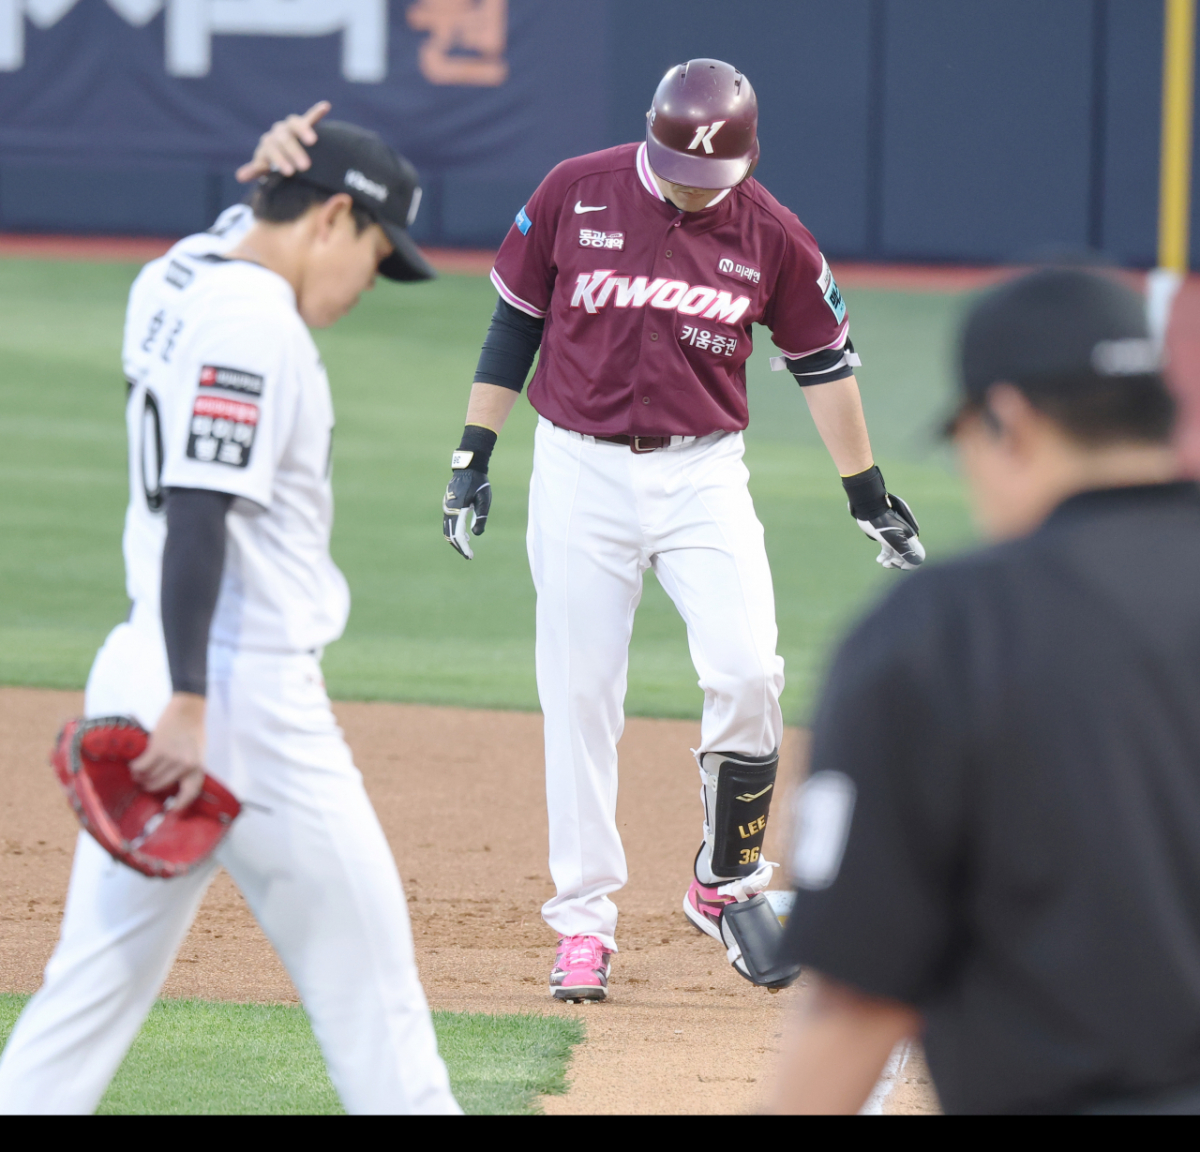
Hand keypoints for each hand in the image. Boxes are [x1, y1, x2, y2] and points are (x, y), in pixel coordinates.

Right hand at [130, 693, 206, 807]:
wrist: (188, 710)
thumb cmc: (192, 732)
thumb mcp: (197, 754)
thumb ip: (188, 769)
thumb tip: (173, 786)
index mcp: (198, 769)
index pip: (189, 794)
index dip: (179, 805)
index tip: (170, 812)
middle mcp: (186, 767)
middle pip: (160, 787)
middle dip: (149, 787)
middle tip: (144, 784)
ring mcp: (172, 759)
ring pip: (149, 777)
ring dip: (140, 777)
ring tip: (138, 774)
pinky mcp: (158, 749)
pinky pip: (141, 767)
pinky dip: (135, 768)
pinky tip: (135, 766)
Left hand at [235, 101, 330, 182]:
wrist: (285, 154)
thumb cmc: (275, 165)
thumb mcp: (265, 168)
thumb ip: (255, 170)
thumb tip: (240, 177)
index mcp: (269, 143)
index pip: (272, 149)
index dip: (279, 159)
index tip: (289, 173)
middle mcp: (279, 132)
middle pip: (284, 138)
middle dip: (293, 152)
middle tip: (304, 167)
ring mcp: (291, 127)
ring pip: (296, 124)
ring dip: (303, 131)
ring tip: (312, 142)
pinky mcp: (305, 125)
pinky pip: (311, 117)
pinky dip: (317, 112)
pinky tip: (326, 106)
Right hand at [443, 468, 491, 559]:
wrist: (468, 468)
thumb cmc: (479, 483)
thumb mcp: (484, 500)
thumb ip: (481, 517)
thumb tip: (476, 534)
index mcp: (458, 510)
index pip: (458, 534)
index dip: (464, 547)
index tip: (470, 557)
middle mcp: (449, 510)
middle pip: (450, 535)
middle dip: (459, 547)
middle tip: (469, 557)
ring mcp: (446, 508)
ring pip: (448, 530)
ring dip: (457, 541)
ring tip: (467, 549)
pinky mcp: (448, 506)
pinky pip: (449, 523)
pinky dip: (455, 532)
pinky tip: (466, 536)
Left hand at [855, 493, 924, 569]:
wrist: (869, 510)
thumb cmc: (882, 524)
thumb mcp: (895, 539)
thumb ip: (906, 552)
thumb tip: (916, 563)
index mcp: (910, 538)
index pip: (917, 555)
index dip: (909, 563)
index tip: (898, 563)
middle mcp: (905, 537)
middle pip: (906, 555)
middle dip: (897, 562)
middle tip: (887, 564)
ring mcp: (896, 536)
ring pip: (896, 553)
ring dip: (890, 560)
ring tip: (882, 562)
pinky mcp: (886, 536)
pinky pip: (889, 549)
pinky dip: (885, 555)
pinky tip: (879, 559)